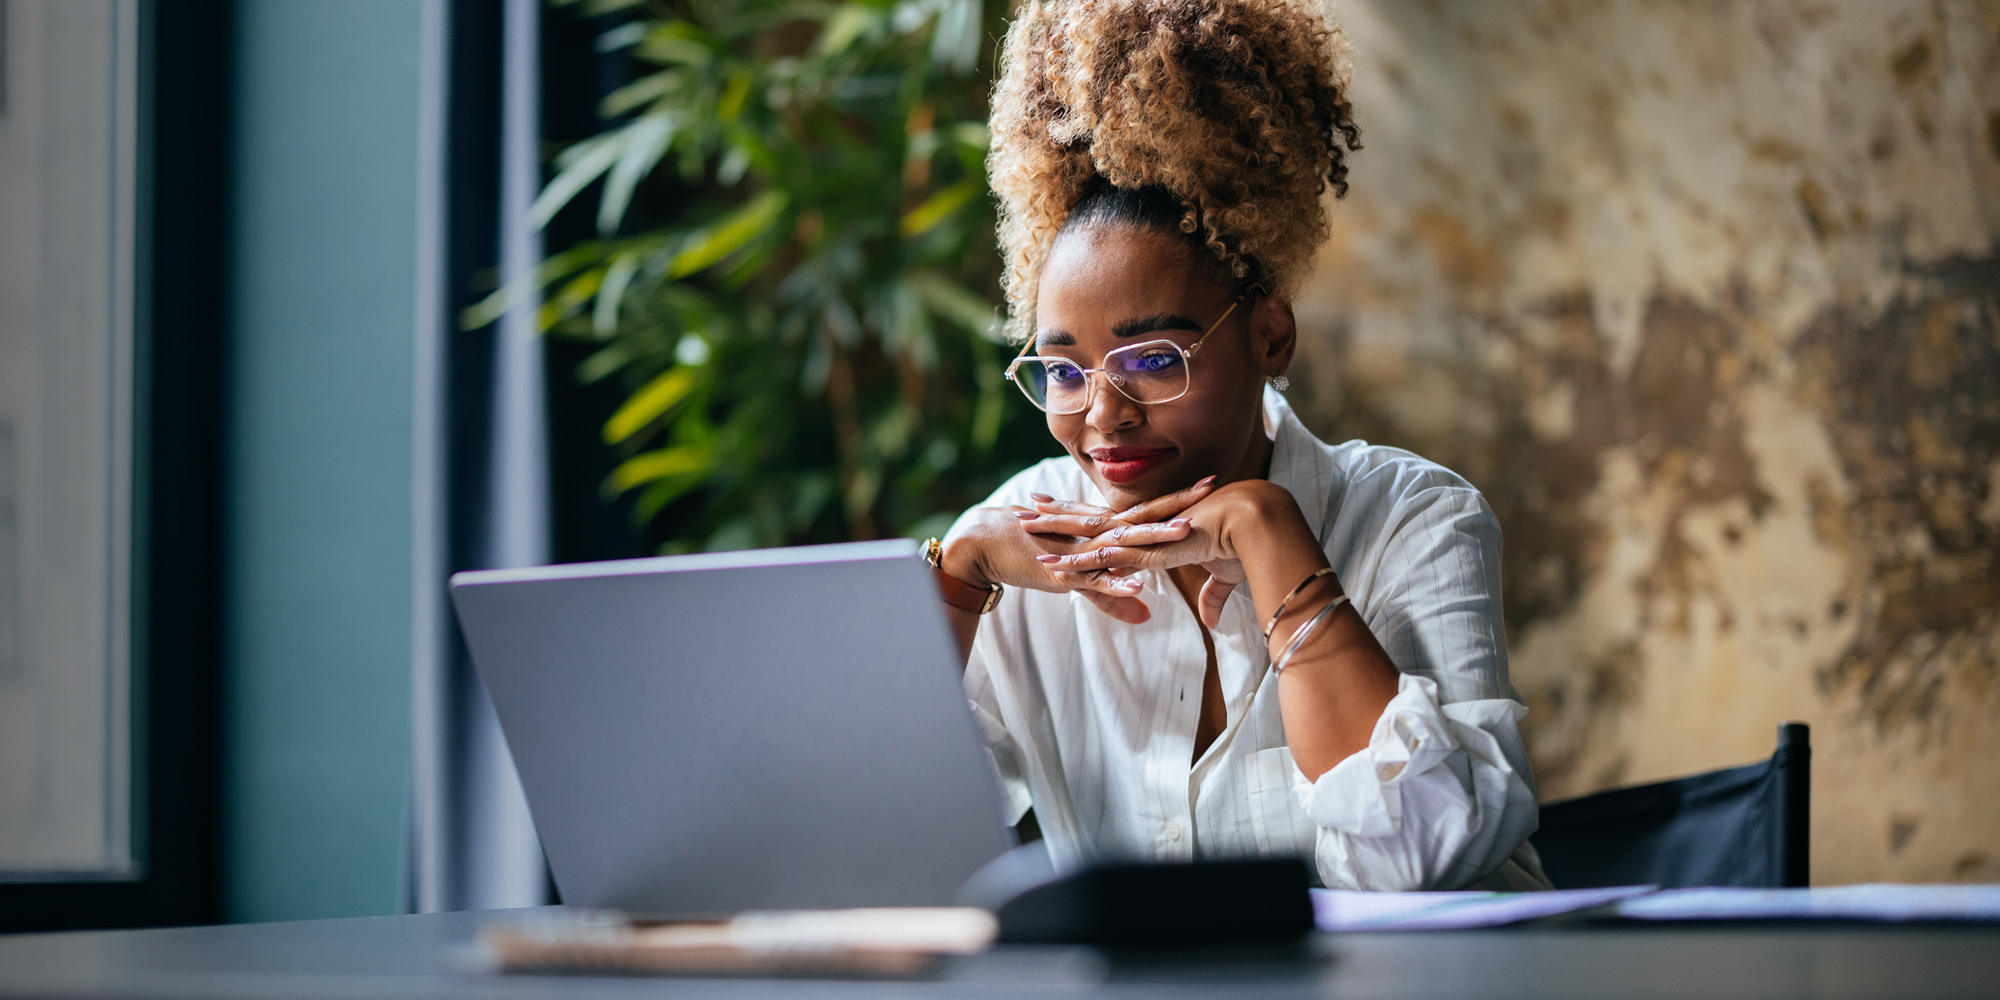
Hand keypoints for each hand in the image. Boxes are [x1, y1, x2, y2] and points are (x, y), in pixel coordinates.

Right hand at [941, 477, 1219, 622]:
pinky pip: (1094, 579)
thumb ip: (1111, 593)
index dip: (1177, 498)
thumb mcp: (1077, 574)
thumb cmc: (1030, 552)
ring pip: (1123, 543)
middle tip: (1212, 485)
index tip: (1211, 483)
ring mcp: (1080, 550)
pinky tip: (1140, 585)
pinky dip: (1116, 582)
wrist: (984, 543)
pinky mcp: (1063, 573)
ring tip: (1186, 531)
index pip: (1146, 510)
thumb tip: (1145, 613)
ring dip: (1154, 537)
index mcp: (1100, 527)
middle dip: (1178, 503)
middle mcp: (1094, 532)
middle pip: (1143, 516)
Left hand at [1022, 479, 1309, 627]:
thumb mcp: (1224, 576)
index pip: (1114, 519)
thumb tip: (1211, 620)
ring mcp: (1143, 538)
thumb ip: (1212, 597)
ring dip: (1056, 534)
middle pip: (1092, 519)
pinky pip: (1104, 560)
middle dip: (1059, 514)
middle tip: (1028, 507)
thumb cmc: (1246, 545)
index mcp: (1158, 527)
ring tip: (1023, 528)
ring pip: (1089, 535)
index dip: (1089, 514)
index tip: (1064, 507)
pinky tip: (1053, 568)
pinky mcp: (1148, 553)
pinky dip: (1079, 566)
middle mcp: (1145, 527)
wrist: (1259, 524)